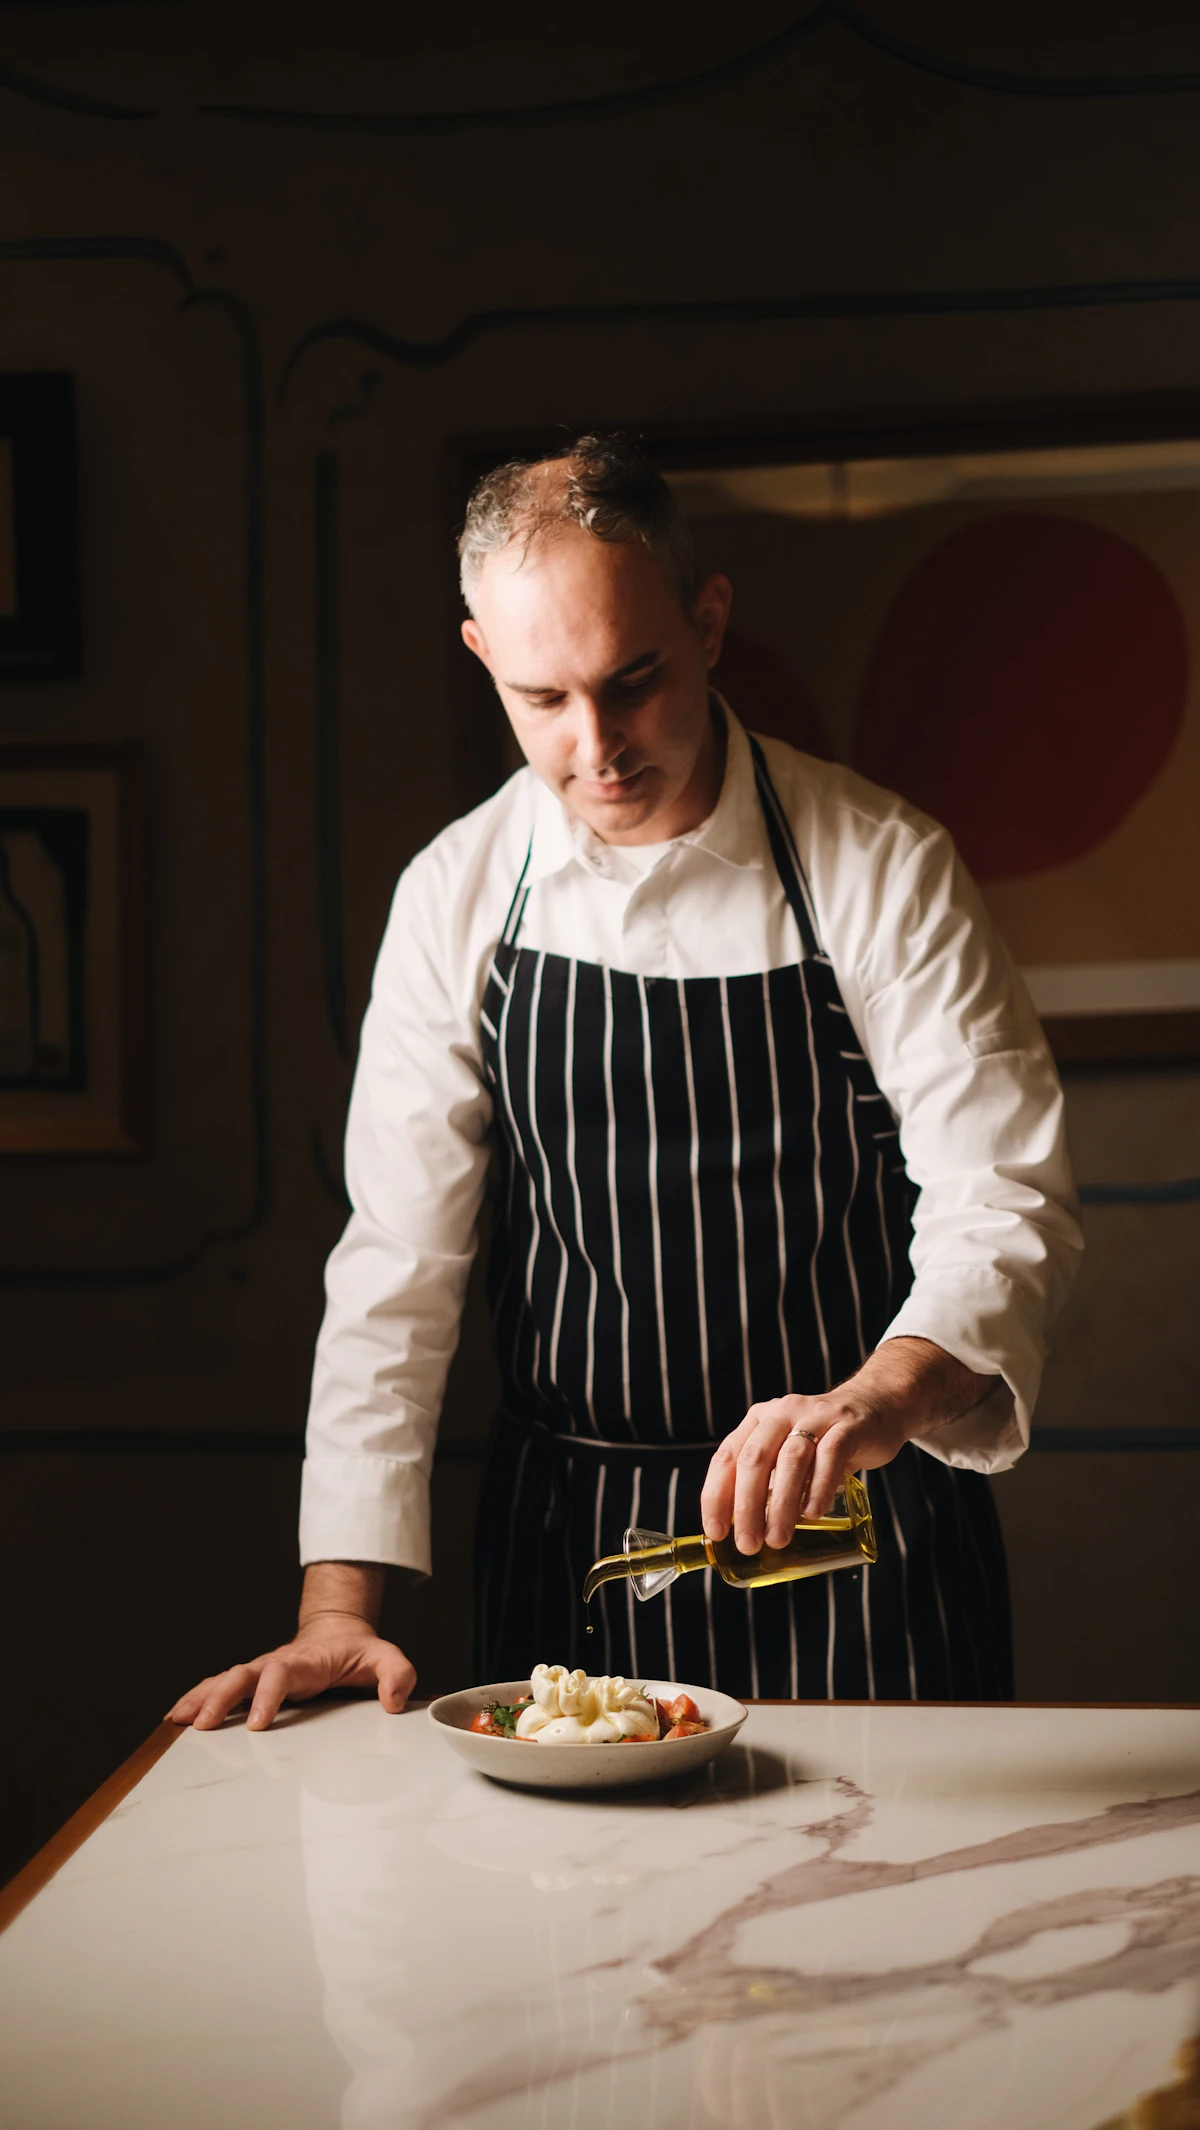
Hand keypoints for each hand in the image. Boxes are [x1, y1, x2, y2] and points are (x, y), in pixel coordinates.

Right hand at [167, 1610, 416, 1731]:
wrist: (337, 1633)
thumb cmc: (358, 1652)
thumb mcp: (387, 1658)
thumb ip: (397, 1675)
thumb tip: (394, 1701)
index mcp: (306, 1661)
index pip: (281, 1674)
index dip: (268, 1695)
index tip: (257, 1723)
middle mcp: (276, 1663)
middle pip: (242, 1675)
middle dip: (221, 1698)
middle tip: (204, 1725)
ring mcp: (260, 1671)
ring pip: (224, 1679)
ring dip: (201, 1698)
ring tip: (177, 1720)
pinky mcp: (252, 1681)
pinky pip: (220, 1686)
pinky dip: (197, 1697)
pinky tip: (178, 1716)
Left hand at [700, 1337, 995, 1553]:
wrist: (878, 1406)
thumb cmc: (825, 1441)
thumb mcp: (789, 1452)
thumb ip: (770, 1483)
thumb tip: (746, 1535)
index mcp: (758, 1420)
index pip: (726, 1457)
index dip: (716, 1496)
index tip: (715, 1532)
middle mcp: (782, 1413)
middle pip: (755, 1459)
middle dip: (747, 1506)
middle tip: (749, 1544)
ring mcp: (816, 1417)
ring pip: (791, 1459)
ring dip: (781, 1503)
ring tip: (778, 1538)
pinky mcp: (848, 1426)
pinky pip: (831, 1455)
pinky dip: (819, 1486)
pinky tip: (813, 1513)